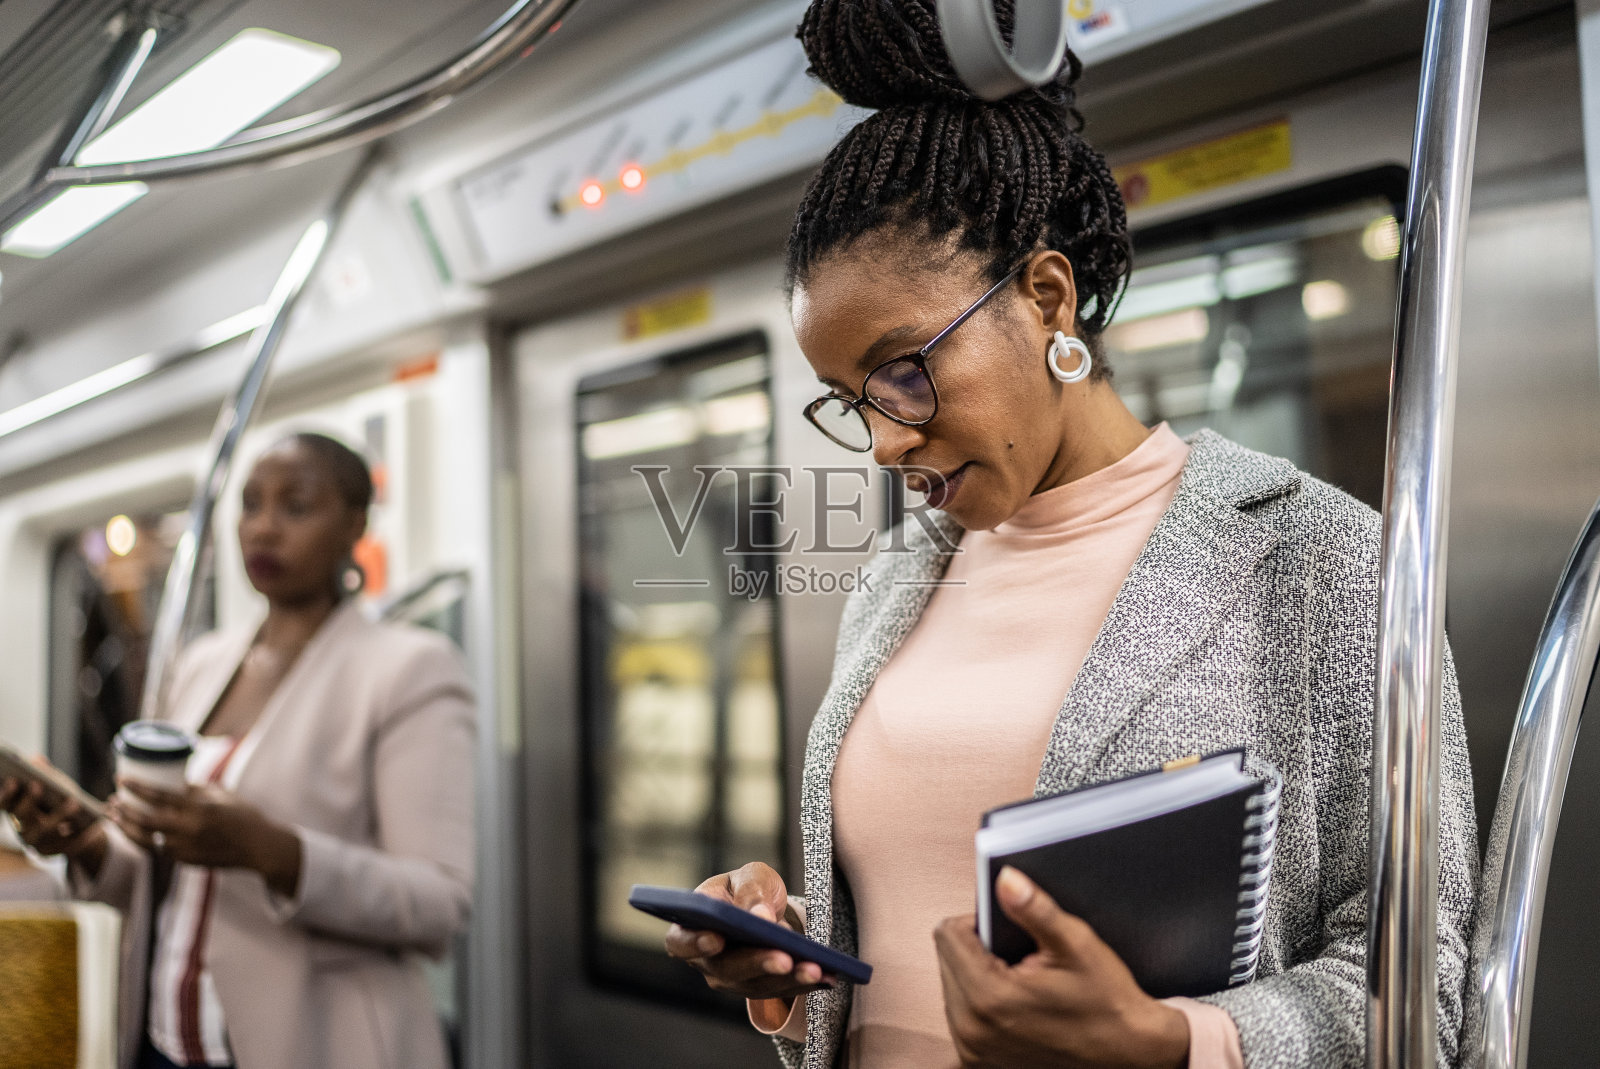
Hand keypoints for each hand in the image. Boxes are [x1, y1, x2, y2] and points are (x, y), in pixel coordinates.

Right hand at [0, 767, 108, 873]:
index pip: (3, 804)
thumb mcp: (54, 784)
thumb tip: (36, 760)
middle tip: (39, 784)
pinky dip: (81, 835)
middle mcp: (21, 828)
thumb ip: (45, 774)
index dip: (5, 794)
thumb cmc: (60, 799)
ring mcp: (37, 843)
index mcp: (16, 811)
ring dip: (58, 816)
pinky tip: (93, 824)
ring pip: (45, 832)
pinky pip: (67, 846)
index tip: (13, 780)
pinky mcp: (55, 852)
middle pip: (22, 816)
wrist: (78, 826)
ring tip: (74, 802)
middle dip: (29, 800)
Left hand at [111, 780, 301, 895]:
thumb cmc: (243, 815)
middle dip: (124, 810)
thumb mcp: (221, 795)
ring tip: (114, 816)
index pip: (160, 797)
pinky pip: (156, 849)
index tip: (120, 779)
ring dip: (126, 827)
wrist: (258, 847)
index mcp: (199, 809)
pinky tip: (133, 831)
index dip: (137, 788)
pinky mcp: (185, 860)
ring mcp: (185, 848)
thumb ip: (195, 791)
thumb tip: (170, 782)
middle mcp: (189, 830)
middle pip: (145, 820)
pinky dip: (142, 839)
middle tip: (112, 800)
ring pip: (145, 839)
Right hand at [663, 861, 832, 1000]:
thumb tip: (760, 915)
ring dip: (788, 978)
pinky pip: (782, 990)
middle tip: (784, 959)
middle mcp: (706, 962)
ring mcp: (733, 980)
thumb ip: (751, 891)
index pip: (681, 942)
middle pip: (726, 968)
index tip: (717, 938)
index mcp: (690, 928)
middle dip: (758, 963)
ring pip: (758, 985)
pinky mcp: (760, 989)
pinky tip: (828, 975)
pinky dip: (804, 983)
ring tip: (815, 968)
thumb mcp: (750, 877)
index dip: (696, 943)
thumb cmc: (747, 888)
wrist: (763, 907)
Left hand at [934, 866, 1189, 1068]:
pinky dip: (982, 1000)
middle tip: (1021, 956)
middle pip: (946, 959)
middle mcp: (971, 1029)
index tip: (1010, 929)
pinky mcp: (978, 1060)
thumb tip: (1005, 879)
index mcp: (988, 998)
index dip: (978, 920)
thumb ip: (1035, 909)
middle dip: (977, 948)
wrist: (1130, 1057)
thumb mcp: (1076, 946)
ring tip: (1021, 978)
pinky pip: (961, 1013)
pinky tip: (1016, 1001)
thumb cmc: (1107, 1004)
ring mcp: (973, 1050)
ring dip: (978, 974)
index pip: (948, 935)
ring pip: (951, 984)